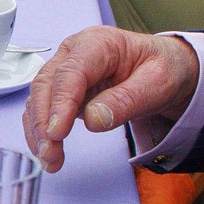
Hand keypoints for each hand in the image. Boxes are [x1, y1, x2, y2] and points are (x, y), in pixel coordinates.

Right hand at [22, 26, 198, 170]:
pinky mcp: (62, 89)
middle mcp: (74, 53)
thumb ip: (127, 100)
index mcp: (97, 43)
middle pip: (46, 84)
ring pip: (39, 98)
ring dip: (39, 130)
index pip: (70, 73)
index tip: (57, 132)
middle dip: (44, 122)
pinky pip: (43, 108)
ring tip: (50, 160)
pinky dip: (40, 131)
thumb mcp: (157, 83)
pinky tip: (46, 151)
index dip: (61, 103)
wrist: (164, 68)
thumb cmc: (162, 68)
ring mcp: (65, 70)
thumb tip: (93, 120)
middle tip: (51, 153)